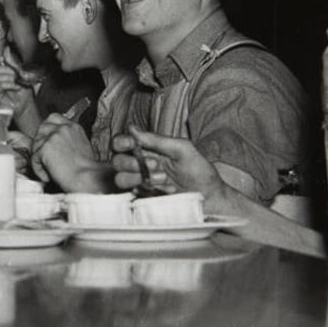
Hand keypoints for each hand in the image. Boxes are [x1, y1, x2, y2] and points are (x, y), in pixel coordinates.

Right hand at [0, 59, 33, 112]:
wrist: (26, 103)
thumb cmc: (23, 90)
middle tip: (17, 75)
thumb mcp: (20, 72)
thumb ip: (12, 62)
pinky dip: (10, 85)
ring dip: (10, 79)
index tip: (1, 58)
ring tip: (18, 82)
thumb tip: (6, 50)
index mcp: (0, 71)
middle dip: (8, 71)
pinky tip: (16, 87)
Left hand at [30, 114, 96, 189]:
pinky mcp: (45, 148)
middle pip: (41, 128)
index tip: (47, 141)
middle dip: (40, 142)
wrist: (86, 179)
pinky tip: (48, 176)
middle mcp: (63, 128)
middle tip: (44, 157)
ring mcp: (53, 136)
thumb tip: (53, 140)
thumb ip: (68, 138)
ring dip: (39, 159)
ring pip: (35, 144)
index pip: (53, 118)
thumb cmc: (86, 169)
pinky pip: (33, 158)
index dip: (47, 129)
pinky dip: (38, 170)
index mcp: (73, 126)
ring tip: (49, 171)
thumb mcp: (81, 145)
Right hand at [110, 127, 224, 202]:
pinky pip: (134, 194)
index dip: (121, 142)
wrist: (210, 197)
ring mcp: (141, 183)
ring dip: (141, 177)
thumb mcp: (182, 149)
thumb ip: (156, 139)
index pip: (122, 143)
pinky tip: (167, 190)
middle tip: (156, 164)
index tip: (132, 144)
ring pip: (120, 179)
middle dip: (134, 162)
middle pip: (117, 161)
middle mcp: (140, 165)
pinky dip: (151, 190)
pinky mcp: (144, 198)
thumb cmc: (199, 171)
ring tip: (164, 178)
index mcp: (148, 149)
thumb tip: (132, 128)